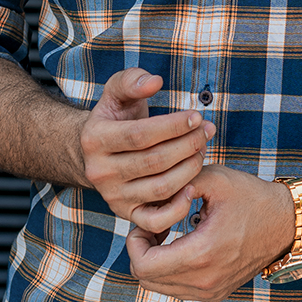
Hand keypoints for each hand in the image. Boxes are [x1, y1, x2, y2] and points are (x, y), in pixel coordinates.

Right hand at [78, 69, 215, 234]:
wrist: (98, 152)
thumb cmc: (116, 116)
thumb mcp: (117, 91)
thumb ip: (132, 80)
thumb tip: (154, 81)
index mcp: (95, 139)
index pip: (140, 135)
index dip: (173, 126)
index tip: (196, 117)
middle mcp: (100, 172)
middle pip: (154, 162)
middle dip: (187, 145)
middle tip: (206, 131)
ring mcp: (113, 196)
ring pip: (160, 189)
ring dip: (190, 169)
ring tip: (202, 150)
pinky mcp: (126, 214)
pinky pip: (155, 222)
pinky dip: (179, 209)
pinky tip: (194, 187)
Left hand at [126, 165, 295, 301]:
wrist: (288, 222)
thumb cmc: (251, 196)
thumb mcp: (213, 179)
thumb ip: (176, 183)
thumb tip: (149, 194)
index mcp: (202, 255)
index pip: (143, 266)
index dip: (134, 241)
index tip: (147, 220)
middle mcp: (205, 282)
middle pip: (145, 280)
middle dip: (141, 250)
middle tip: (155, 224)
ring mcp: (211, 292)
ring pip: (159, 287)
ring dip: (154, 261)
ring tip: (167, 232)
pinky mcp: (216, 293)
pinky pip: (176, 289)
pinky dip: (169, 269)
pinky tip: (181, 243)